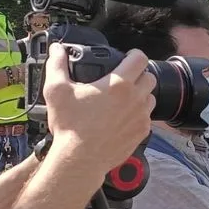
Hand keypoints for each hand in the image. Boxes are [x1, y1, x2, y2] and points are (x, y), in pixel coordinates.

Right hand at [43, 43, 155, 175]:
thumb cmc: (70, 126)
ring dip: (141, 94)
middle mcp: (136, 98)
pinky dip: (139, 114)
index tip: (127, 57)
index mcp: (119, 84)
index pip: (140, 58)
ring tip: (123, 99)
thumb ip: (57, 65)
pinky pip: (147, 117)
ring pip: (151, 97)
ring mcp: (142, 116)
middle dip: (138, 74)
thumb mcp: (57, 90)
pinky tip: (123, 117)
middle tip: (123, 79)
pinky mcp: (142, 132)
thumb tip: (57, 50)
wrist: (80, 159)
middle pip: (149, 77)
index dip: (134, 54)